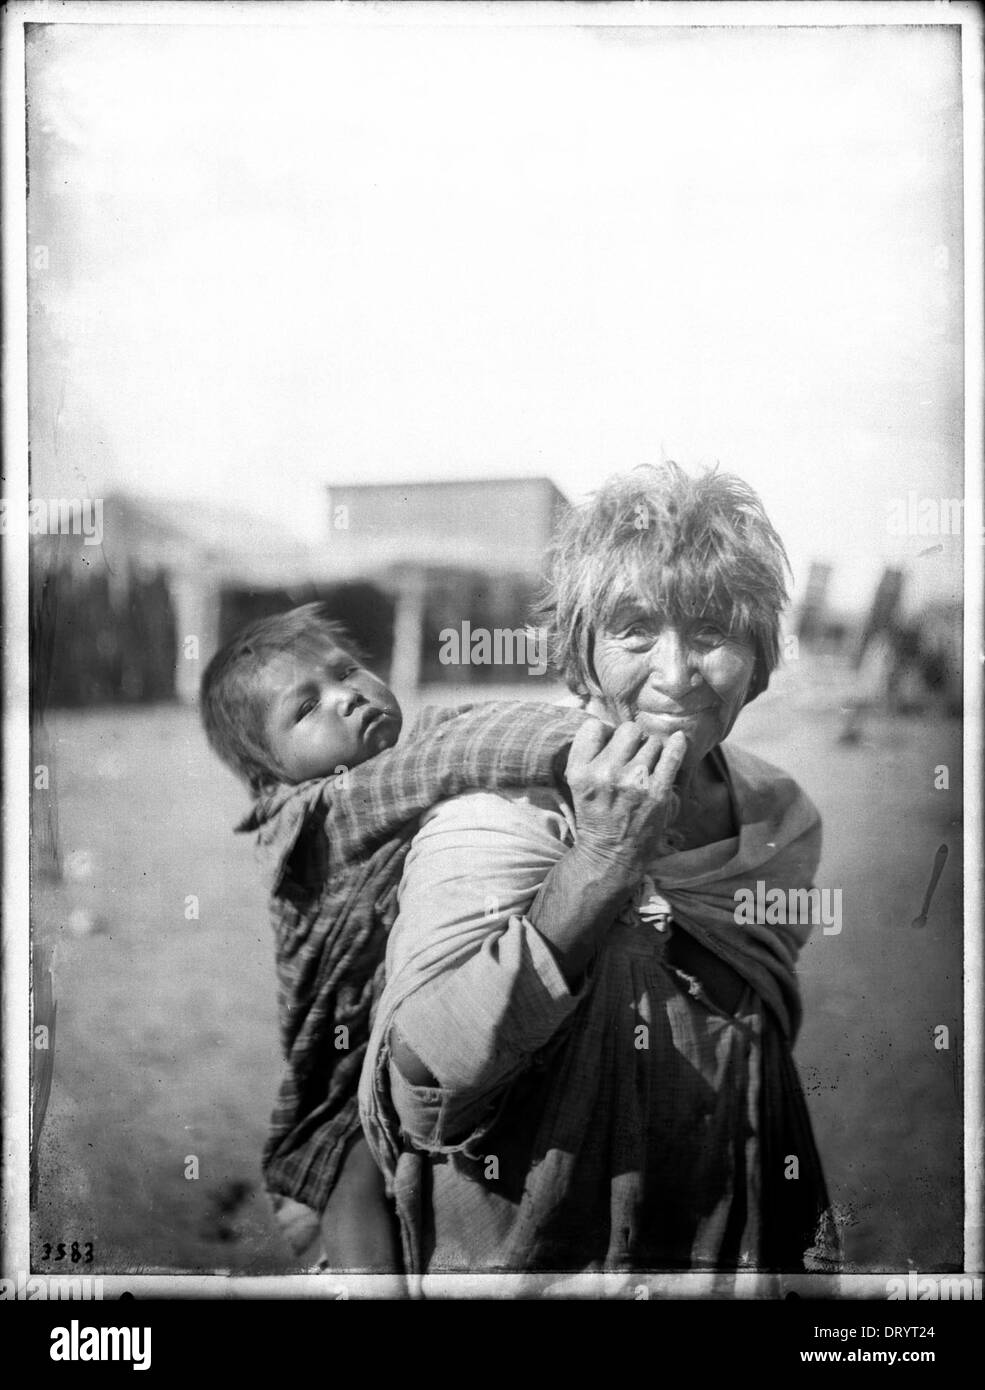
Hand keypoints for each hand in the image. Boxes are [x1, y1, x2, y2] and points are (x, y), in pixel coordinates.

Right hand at [563, 718, 686, 883]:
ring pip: (652, 742)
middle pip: (628, 730)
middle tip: (632, 758)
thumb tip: (612, 724)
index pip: (594, 726)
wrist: (610, 855)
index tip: (611, 744)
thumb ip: (589, 753)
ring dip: (651, 751)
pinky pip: (672, 756)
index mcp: (580, 770)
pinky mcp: (657, 792)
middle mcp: (605, 773)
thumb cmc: (596, 815)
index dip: (605, 732)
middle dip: (633, 741)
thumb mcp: (577, 783)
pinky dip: (677, 745)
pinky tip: (678, 740)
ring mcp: (633, 782)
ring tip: (645, 769)